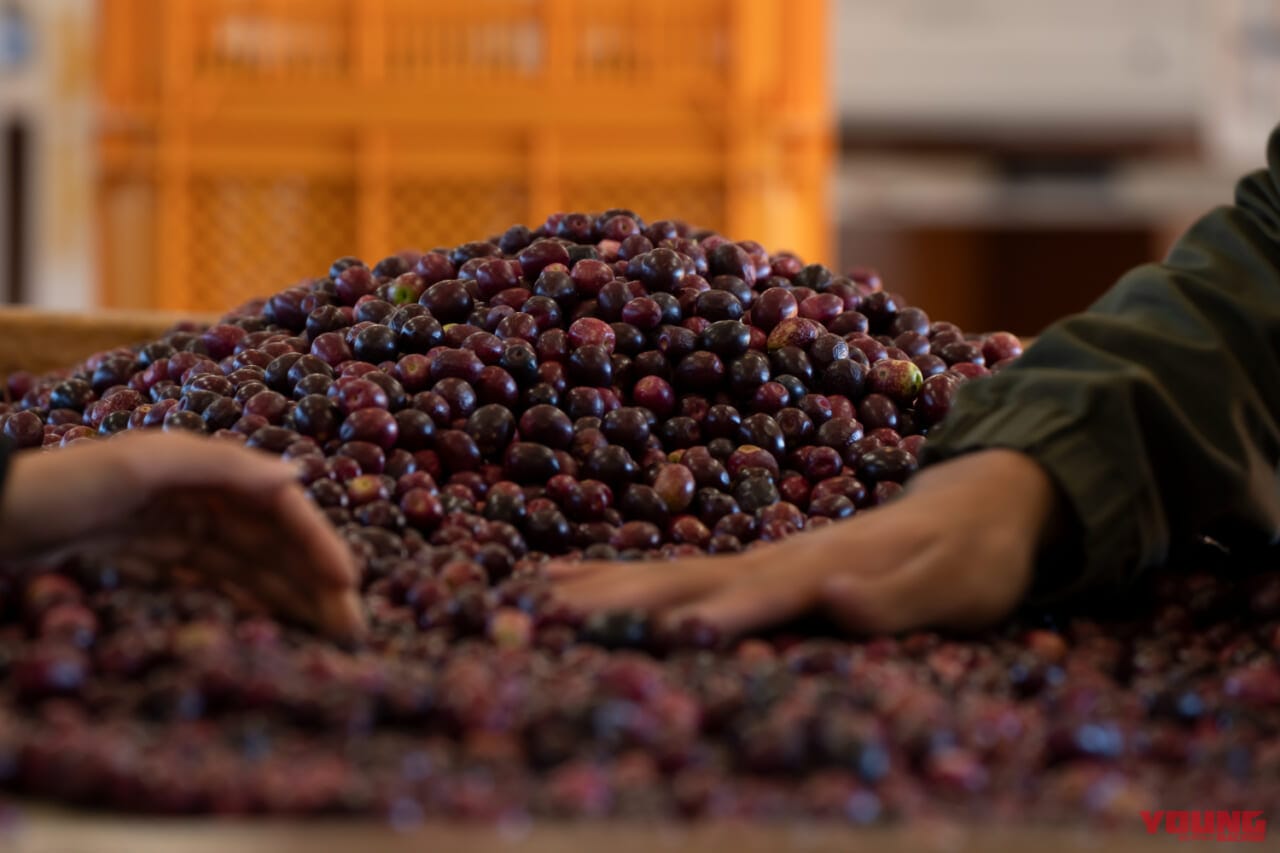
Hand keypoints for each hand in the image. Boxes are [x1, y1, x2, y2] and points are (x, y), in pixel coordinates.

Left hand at [0, 432, 364, 641]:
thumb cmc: (57, 488)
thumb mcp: (140, 466)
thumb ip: (219, 466)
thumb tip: (297, 474)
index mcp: (199, 468)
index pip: (277, 504)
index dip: (315, 541)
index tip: (346, 586)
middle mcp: (191, 493)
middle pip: (267, 538)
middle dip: (311, 580)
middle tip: (350, 629)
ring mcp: (167, 523)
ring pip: (243, 561)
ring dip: (285, 593)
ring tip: (320, 634)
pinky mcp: (141, 551)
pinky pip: (206, 575)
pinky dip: (239, 595)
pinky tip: (264, 620)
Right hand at [549, 449, 1062, 637]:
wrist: (977, 502)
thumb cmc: (970, 558)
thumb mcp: (954, 586)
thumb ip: (893, 598)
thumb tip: (831, 601)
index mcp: (824, 568)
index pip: (756, 594)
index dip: (709, 615)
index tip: (656, 634)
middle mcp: (783, 560)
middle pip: (691, 579)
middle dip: (623, 599)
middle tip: (551, 613)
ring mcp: (768, 561)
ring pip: (677, 574)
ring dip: (610, 586)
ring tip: (542, 594)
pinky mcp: (762, 570)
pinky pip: (686, 576)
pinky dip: (632, 579)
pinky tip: (590, 584)